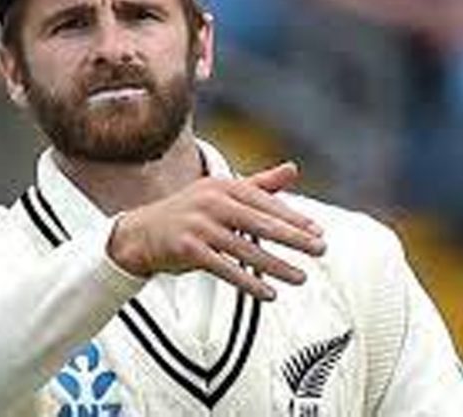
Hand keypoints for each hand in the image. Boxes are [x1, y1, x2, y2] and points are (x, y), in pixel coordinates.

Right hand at [107, 162, 325, 299]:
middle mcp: (212, 202)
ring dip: (276, 266)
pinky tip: (269, 293)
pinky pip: (225, 269)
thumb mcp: (223, 192)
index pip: (266, 202)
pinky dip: (249, 283)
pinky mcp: (188, 249)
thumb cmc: (191, 212)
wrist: (141, 232)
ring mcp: (199, 226)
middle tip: (320, 250)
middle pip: (260, 223)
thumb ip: (260, 184)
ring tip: (300, 277)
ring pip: (246, 249)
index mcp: (224, 186)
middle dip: (293, 238)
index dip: (294, 217)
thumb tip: (294, 169)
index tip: (318, 231)